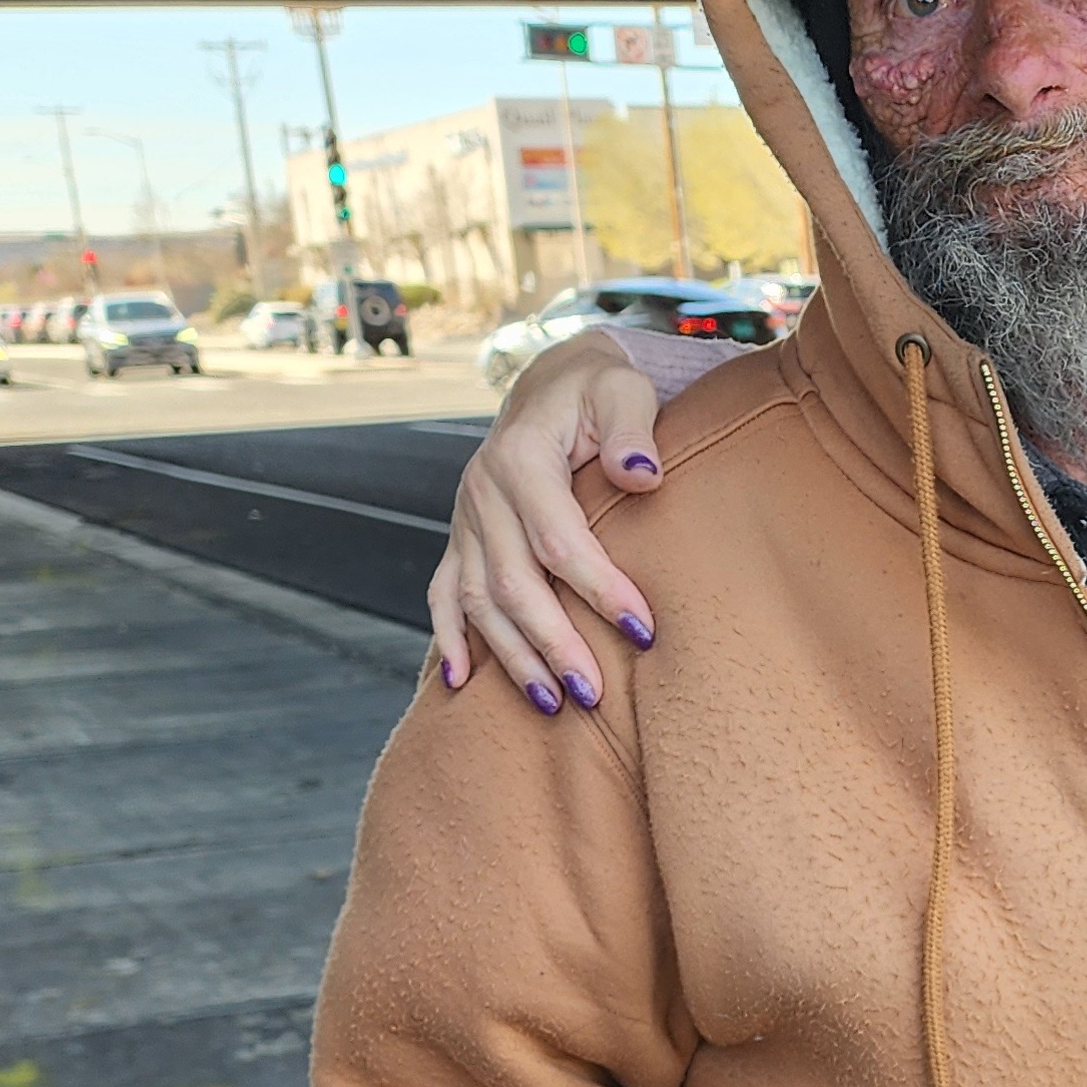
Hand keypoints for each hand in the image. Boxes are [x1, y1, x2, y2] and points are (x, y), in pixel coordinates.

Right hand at [430, 336, 666, 710]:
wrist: (551, 383)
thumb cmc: (598, 393)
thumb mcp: (623, 391)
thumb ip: (632, 430)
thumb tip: (642, 476)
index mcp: (522, 456)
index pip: (559, 538)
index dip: (600, 589)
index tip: (643, 631)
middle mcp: (483, 491)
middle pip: (512, 582)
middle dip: (553, 642)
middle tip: (593, 693)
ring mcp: (466, 518)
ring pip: (477, 599)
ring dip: (512, 655)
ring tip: (552, 702)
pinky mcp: (461, 537)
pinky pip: (443, 593)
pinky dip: (450, 638)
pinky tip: (462, 683)